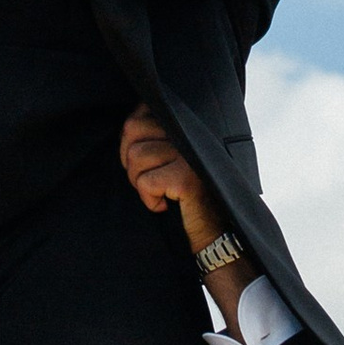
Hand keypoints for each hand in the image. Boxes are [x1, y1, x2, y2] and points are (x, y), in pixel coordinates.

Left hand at [120, 106, 222, 252]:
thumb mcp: (171, 158)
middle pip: (132, 131)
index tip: (143, 163)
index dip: (129, 141)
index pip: (138, 115)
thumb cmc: (189, 194)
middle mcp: (190, 133)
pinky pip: (146, 182)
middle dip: (132, 162)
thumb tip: (127, 130)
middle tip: (152, 180)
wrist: (215, 229)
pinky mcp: (186, 178)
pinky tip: (166, 204)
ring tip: (161, 192)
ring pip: (136, 156)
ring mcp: (189, 154)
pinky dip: (150, 200)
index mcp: (184, 124)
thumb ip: (154, 137)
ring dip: (141, 182)